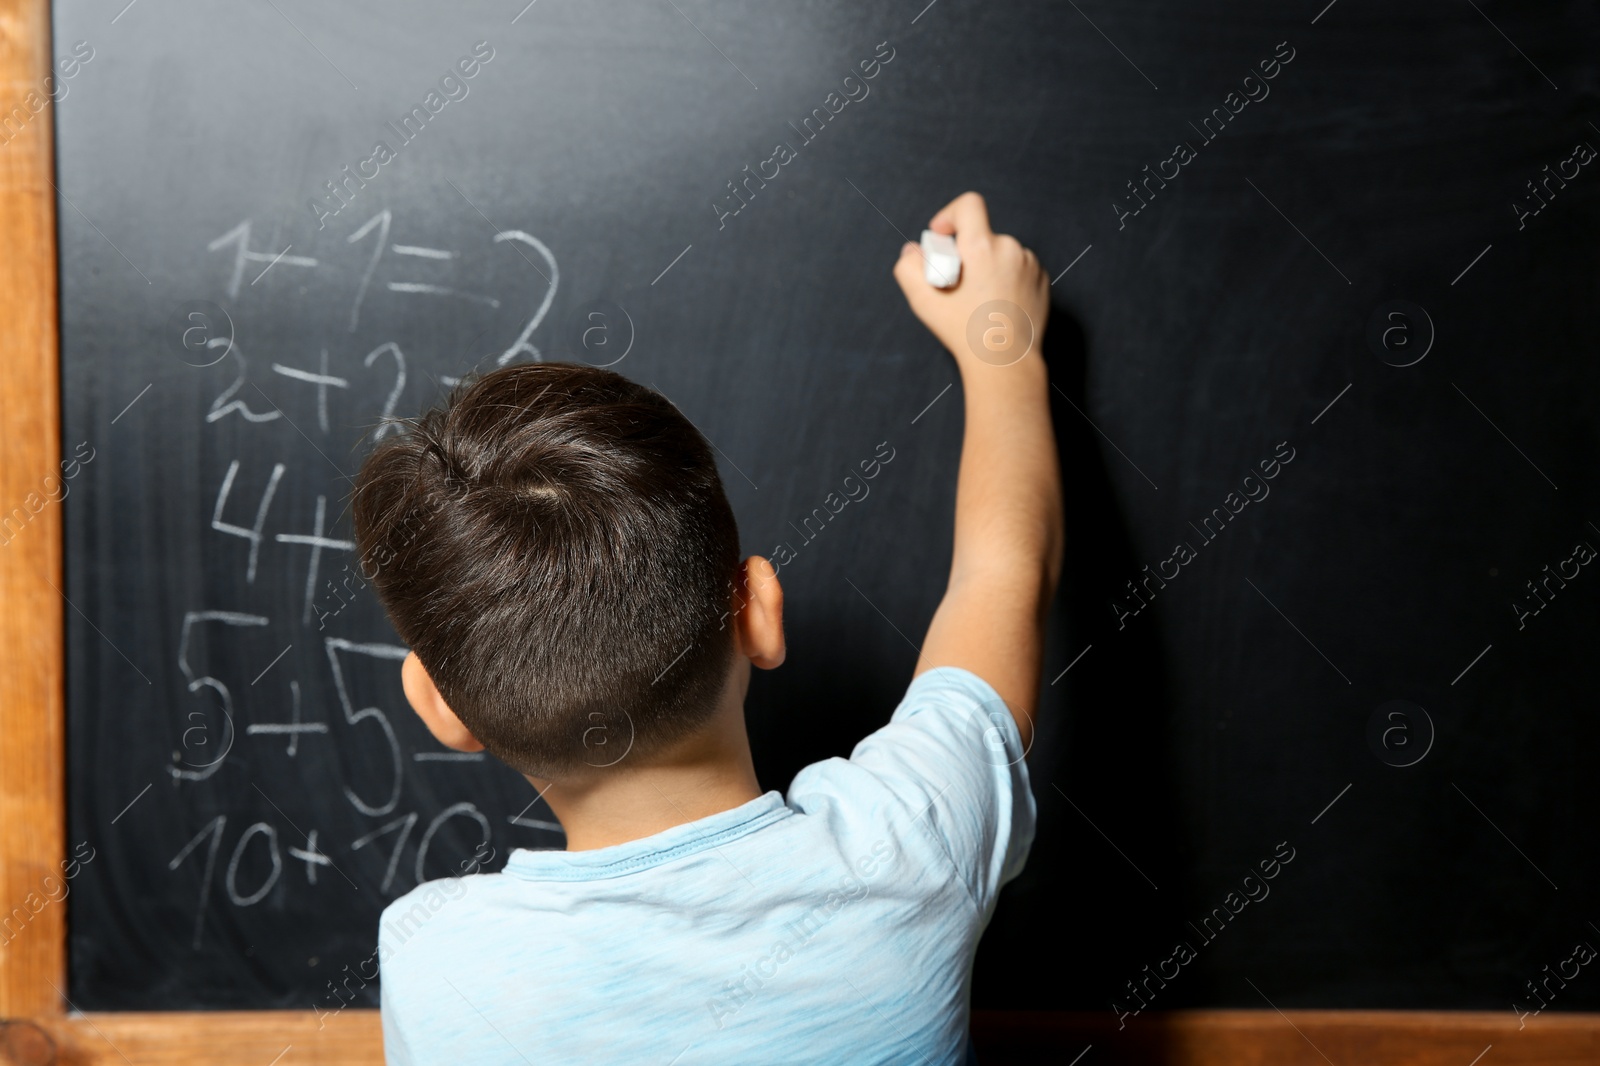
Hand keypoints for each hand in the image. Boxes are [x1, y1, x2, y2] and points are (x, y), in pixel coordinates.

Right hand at [893, 192, 1049, 370]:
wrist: (1005, 361)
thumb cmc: (964, 332)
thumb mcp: (922, 300)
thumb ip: (909, 266)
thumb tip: (914, 251)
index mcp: (982, 247)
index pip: (969, 205)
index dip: (951, 214)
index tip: (943, 236)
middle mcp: (1010, 249)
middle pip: (982, 236)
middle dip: (968, 253)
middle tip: (958, 283)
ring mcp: (1030, 264)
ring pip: (1001, 253)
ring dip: (989, 266)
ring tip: (980, 299)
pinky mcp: (1042, 280)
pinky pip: (1019, 268)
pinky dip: (1007, 279)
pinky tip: (998, 304)